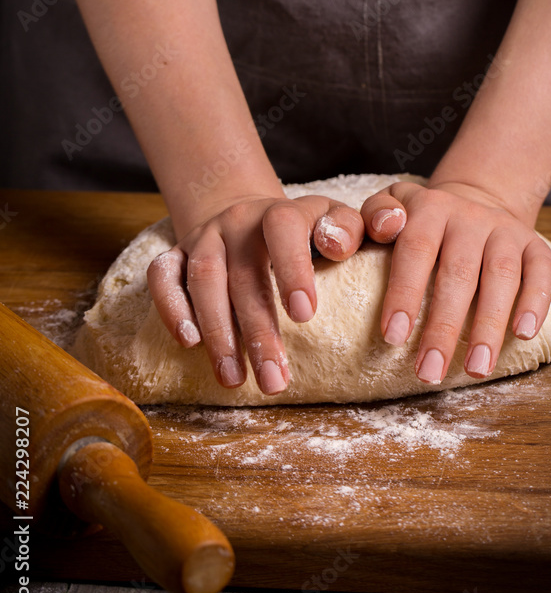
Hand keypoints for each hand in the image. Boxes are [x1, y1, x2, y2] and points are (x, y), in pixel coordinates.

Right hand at [147, 193, 364, 394]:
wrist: (248, 215)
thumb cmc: (302, 232)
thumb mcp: (332, 221)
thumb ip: (346, 229)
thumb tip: (337, 247)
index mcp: (280, 212)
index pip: (283, 227)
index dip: (292, 268)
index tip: (305, 316)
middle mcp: (238, 221)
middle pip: (244, 273)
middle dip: (257, 331)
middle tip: (273, 380)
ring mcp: (204, 236)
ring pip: (204, 279)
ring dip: (218, 332)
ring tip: (233, 378)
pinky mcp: (175, 253)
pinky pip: (162, 276)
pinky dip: (171, 307)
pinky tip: (188, 343)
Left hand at [360, 180, 550, 381]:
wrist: (473, 200)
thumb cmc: (418, 220)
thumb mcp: (389, 207)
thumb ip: (374, 216)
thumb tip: (383, 228)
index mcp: (428, 208)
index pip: (414, 250)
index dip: (404, 293)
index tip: (392, 337)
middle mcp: (468, 217)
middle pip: (458, 273)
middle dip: (443, 326)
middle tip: (429, 370)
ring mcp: (504, 230)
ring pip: (501, 276)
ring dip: (488, 324)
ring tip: (475, 368)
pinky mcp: (534, 243)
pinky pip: (542, 270)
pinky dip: (536, 302)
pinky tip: (523, 334)